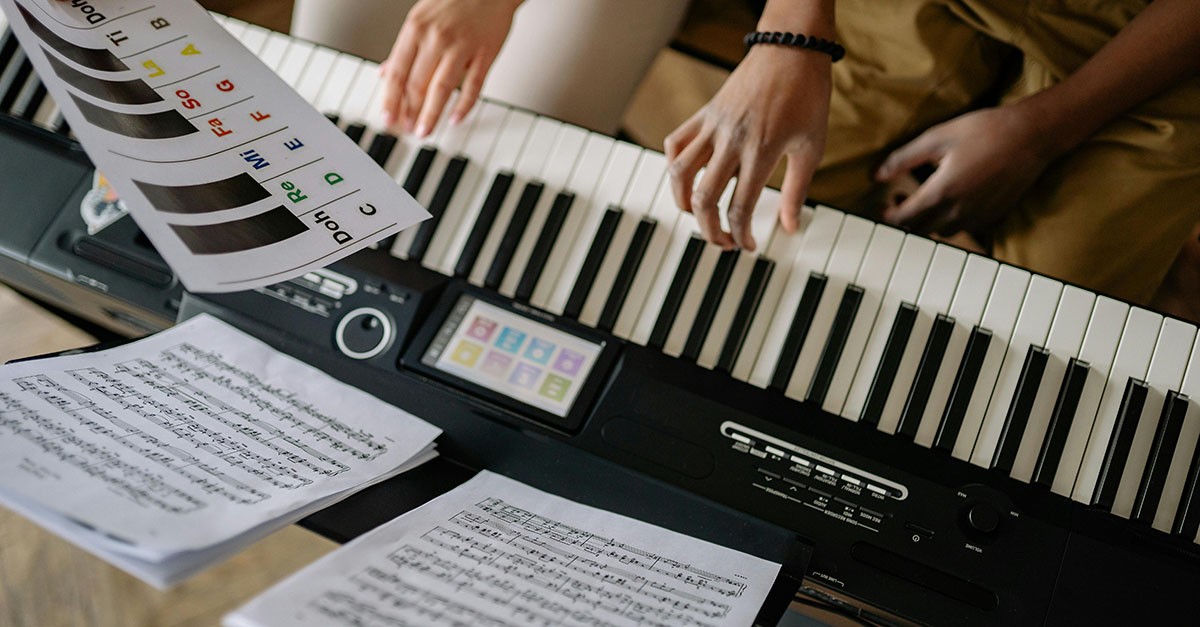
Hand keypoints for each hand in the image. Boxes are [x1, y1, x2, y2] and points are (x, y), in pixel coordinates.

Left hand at [379, 0, 521, 135]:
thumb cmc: (455, 0)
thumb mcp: (419, 18)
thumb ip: (403, 49)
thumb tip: (385, 73)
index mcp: (416, 29)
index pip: (398, 72)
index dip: (390, 99)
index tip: (387, 118)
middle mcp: (437, 38)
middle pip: (417, 84)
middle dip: (409, 112)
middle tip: (406, 129)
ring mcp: (462, 47)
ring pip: (442, 89)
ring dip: (431, 115)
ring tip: (424, 131)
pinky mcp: (485, 54)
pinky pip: (473, 86)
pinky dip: (464, 106)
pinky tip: (455, 118)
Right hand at [664, 46, 831, 250]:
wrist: (791, 50)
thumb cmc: (807, 96)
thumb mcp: (811, 147)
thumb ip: (797, 191)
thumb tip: (789, 227)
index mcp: (760, 152)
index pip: (739, 207)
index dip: (740, 234)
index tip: (747, 245)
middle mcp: (731, 141)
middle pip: (703, 199)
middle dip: (708, 230)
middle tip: (721, 241)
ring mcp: (712, 127)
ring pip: (678, 173)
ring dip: (683, 202)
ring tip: (698, 215)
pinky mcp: (704, 114)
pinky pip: (675, 143)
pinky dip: (675, 165)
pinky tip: (688, 178)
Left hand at [875, 105, 1054, 236]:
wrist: (1032, 135)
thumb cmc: (984, 130)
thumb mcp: (937, 138)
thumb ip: (903, 159)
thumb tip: (877, 175)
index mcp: (941, 193)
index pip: (903, 220)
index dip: (889, 215)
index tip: (886, 203)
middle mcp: (958, 212)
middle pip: (920, 230)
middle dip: (906, 217)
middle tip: (902, 196)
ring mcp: (978, 217)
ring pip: (942, 231)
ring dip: (929, 220)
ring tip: (928, 196)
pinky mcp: (994, 217)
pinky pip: (965, 228)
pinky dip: (953, 219)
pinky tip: (954, 198)